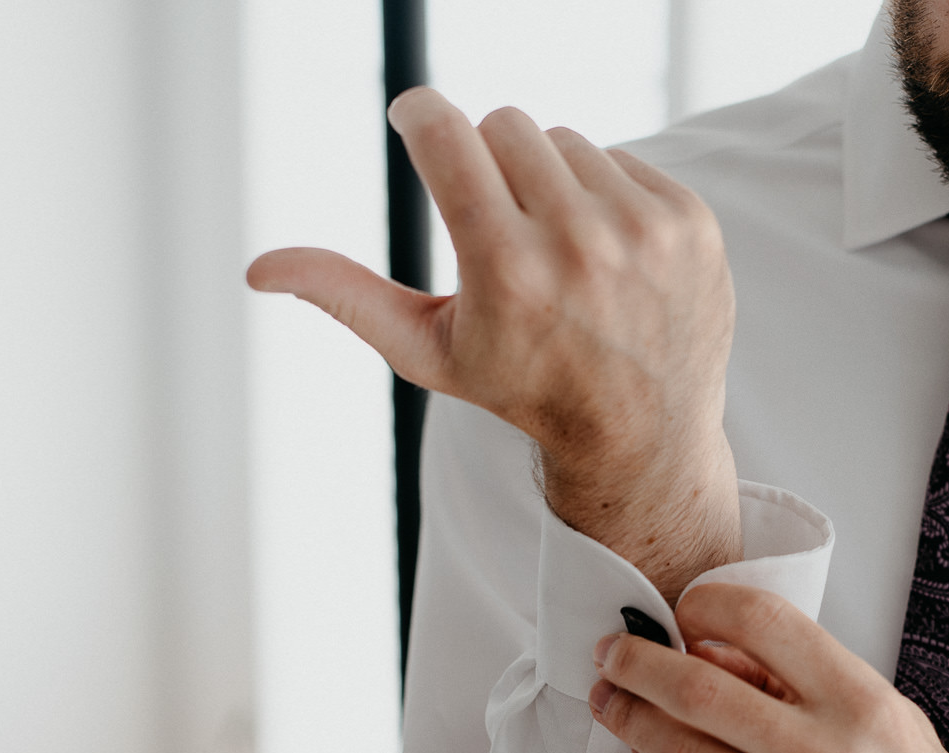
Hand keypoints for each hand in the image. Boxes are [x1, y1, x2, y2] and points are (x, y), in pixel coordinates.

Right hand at [245, 87, 740, 601]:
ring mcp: (644, 231)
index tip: (416, 122)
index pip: (448, 132)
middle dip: (489, 164)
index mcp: (505, 268)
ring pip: (565, 139)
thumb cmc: (521, 390)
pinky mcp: (691, 222)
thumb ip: (345, 296)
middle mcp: (580, 244)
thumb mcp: (428, 351)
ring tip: (557, 253)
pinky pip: (622, 159)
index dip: (422, 118)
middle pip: (505, 125)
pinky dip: (607, 197)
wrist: (643, 438)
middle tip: (498, 227)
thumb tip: (258, 268)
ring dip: (550, 181)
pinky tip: (608, 257)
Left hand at [588, 584, 948, 752]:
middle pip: (699, 690)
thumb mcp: (882, 718)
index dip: (706, 605)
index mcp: (862, 703)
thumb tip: (711, 650)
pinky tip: (645, 751)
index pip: (763, 621)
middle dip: (637, 663)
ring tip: (610, 699)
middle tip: (611, 651)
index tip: (682, 609)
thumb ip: (799, 683)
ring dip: (630, 718)